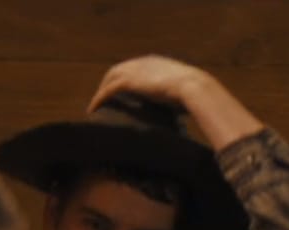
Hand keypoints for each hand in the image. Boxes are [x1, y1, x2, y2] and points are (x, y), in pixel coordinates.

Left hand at [87, 55, 214, 112]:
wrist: (195, 87)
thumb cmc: (195, 92)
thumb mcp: (182, 89)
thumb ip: (172, 93)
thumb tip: (175, 106)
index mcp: (156, 61)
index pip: (133, 67)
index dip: (124, 78)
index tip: (120, 91)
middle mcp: (143, 62)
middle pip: (117, 71)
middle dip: (108, 83)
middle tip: (103, 99)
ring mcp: (135, 70)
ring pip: (110, 79)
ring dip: (101, 92)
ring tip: (96, 106)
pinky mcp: (129, 81)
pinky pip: (108, 90)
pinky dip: (98, 99)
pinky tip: (93, 110)